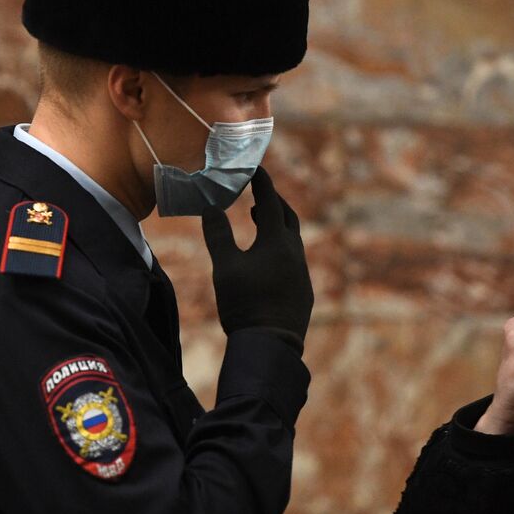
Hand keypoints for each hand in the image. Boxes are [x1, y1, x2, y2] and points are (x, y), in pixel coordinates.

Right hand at [201, 167, 313, 347]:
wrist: (271, 344)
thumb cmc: (244, 304)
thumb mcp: (225, 268)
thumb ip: (218, 235)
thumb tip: (210, 207)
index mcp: (277, 242)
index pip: (270, 202)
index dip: (262, 183)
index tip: (255, 169)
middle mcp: (295, 253)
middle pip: (287, 218)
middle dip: (274, 203)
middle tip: (258, 195)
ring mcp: (302, 272)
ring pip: (292, 239)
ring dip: (277, 226)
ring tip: (259, 222)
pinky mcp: (303, 290)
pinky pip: (294, 259)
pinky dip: (281, 247)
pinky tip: (269, 259)